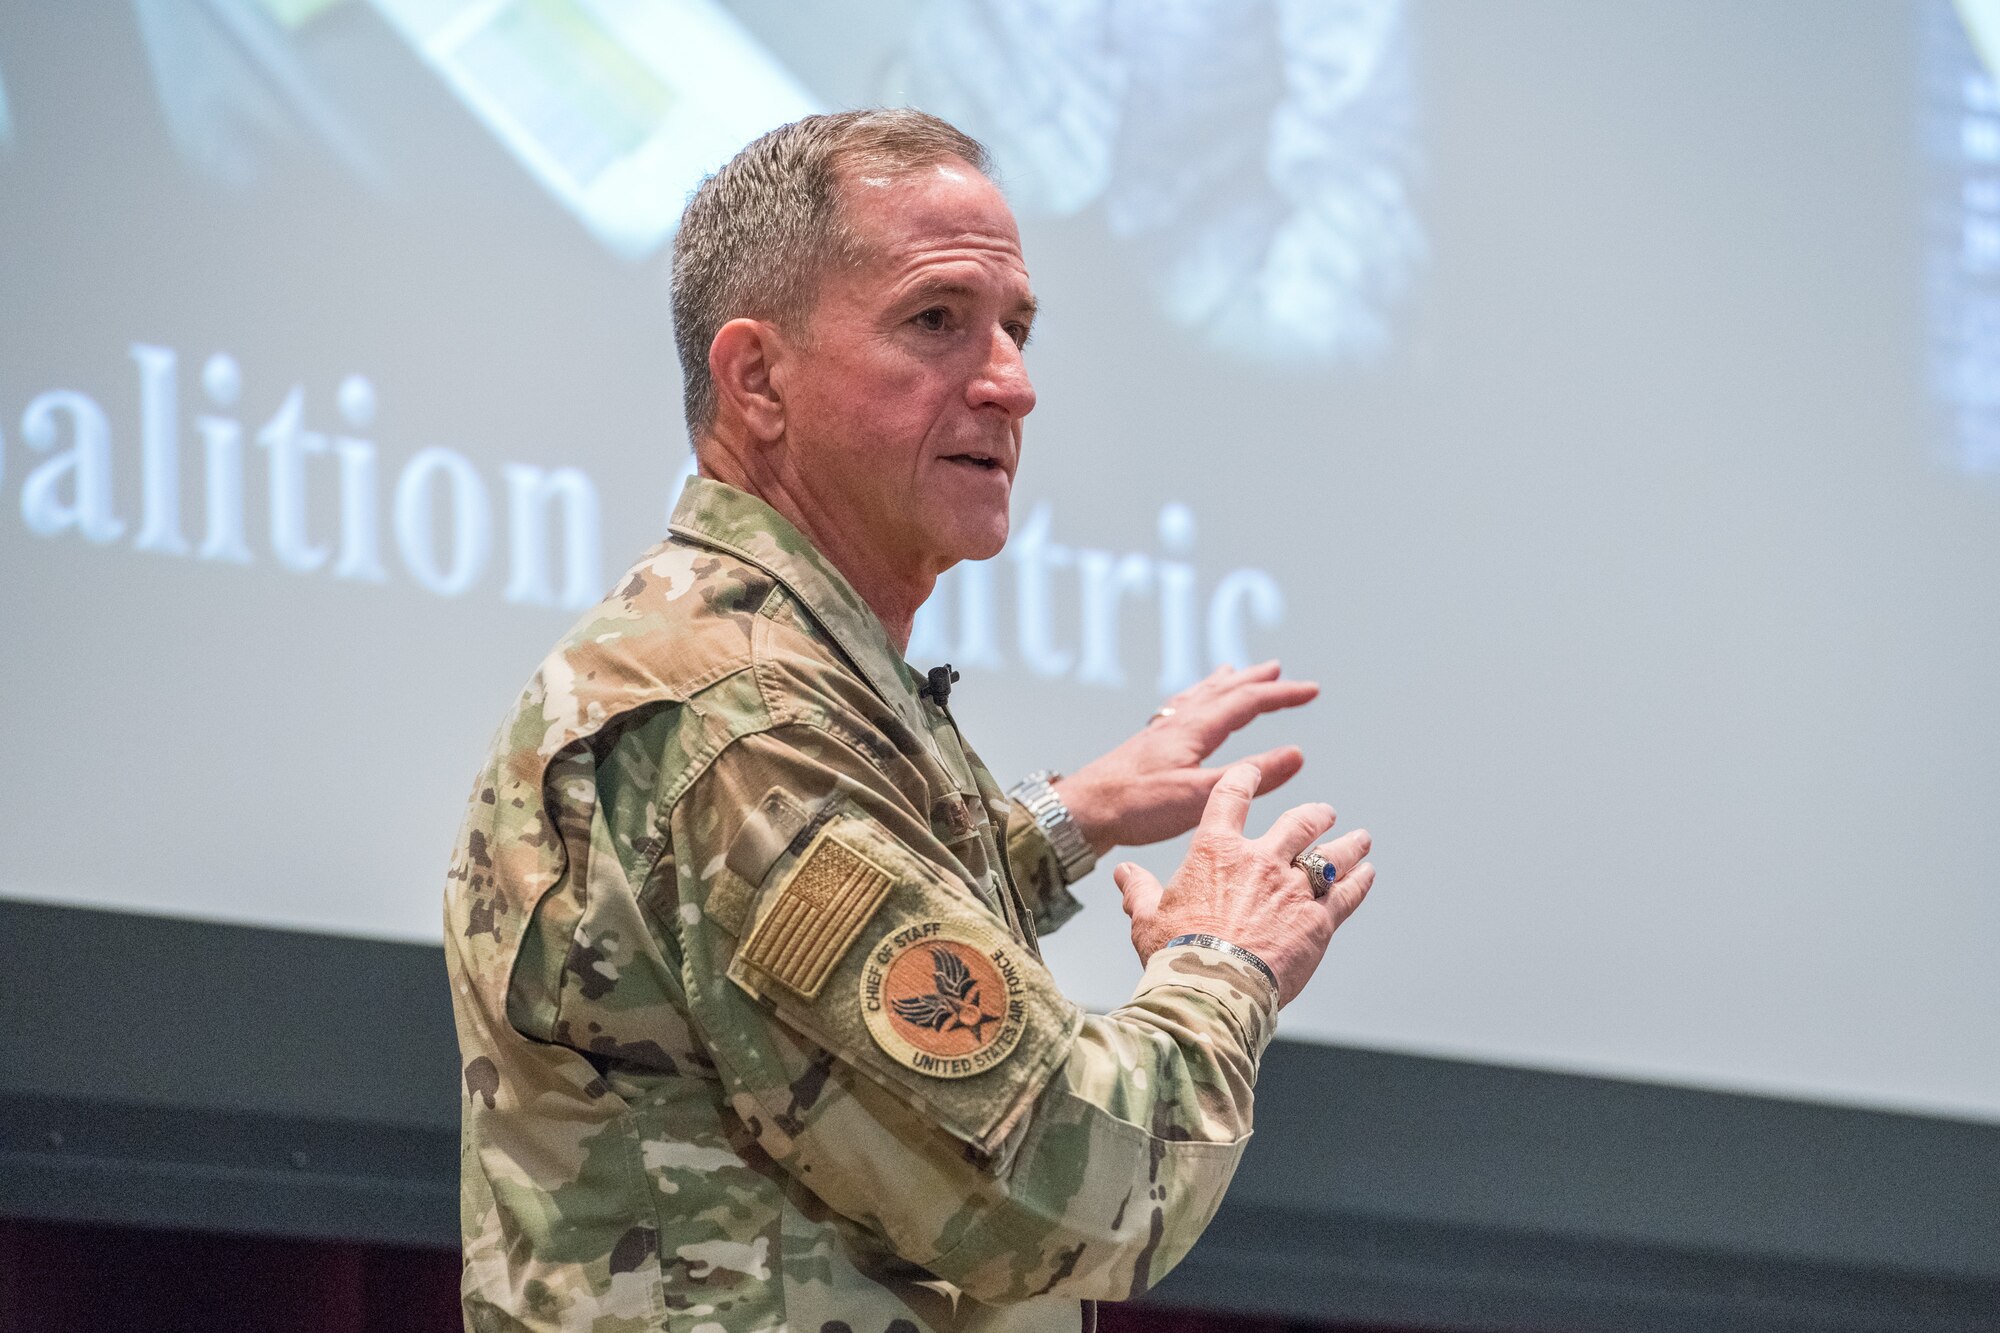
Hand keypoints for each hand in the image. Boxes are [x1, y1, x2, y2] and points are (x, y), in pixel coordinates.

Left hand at [1053, 661, 1318, 855]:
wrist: (1079, 812)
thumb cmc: (1134, 806)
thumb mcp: (1200, 795)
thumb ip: (1249, 776)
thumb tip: (1297, 754)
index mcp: (1193, 729)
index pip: (1247, 702)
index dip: (1282, 695)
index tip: (1311, 689)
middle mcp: (1176, 723)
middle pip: (1222, 691)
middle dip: (1255, 680)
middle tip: (1278, 668)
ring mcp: (1159, 732)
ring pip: (1198, 697)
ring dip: (1223, 684)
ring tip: (1234, 672)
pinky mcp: (1145, 747)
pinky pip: (1179, 710)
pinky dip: (1194, 700)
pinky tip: (1187, 710)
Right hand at [1111, 763, 1373, 1006]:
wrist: (1213, 988)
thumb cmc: (1175, 954)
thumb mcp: (1147, 918)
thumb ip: (1138, 891)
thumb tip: (1123, 874)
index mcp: (1216, 851)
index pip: (1231, 797)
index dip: (1244, 779)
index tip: (1253, 772)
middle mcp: (1260, 861)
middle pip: (1298, 823)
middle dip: (1315, 814)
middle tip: (1325, 812)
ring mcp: (1293, 889)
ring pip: (1330, 855)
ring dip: (1348, 845)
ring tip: (1360, 838)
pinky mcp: (1318, 920)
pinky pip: (1347, 894)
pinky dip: (1360, 882)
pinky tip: (1367, 874)